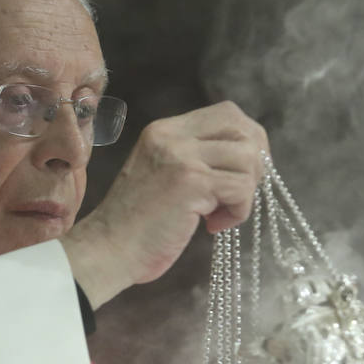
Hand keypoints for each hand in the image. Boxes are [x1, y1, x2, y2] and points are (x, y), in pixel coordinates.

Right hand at [61, 101, 268, 307]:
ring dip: (245, 193)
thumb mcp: (163, 176)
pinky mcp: (192, 182)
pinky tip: (213, 226)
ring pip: (248, 159)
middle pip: (244, 129)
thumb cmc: (136, 226)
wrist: (108, 250)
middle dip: (256, 163)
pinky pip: (242, 188)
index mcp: (165, 131)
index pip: (227, 113)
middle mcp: (172, 135)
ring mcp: (181, 156)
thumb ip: (195, 160)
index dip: (247, 140)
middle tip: (238, 195)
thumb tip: (249, 159)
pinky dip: (239, 212)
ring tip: (219, 215)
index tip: (242, 173)